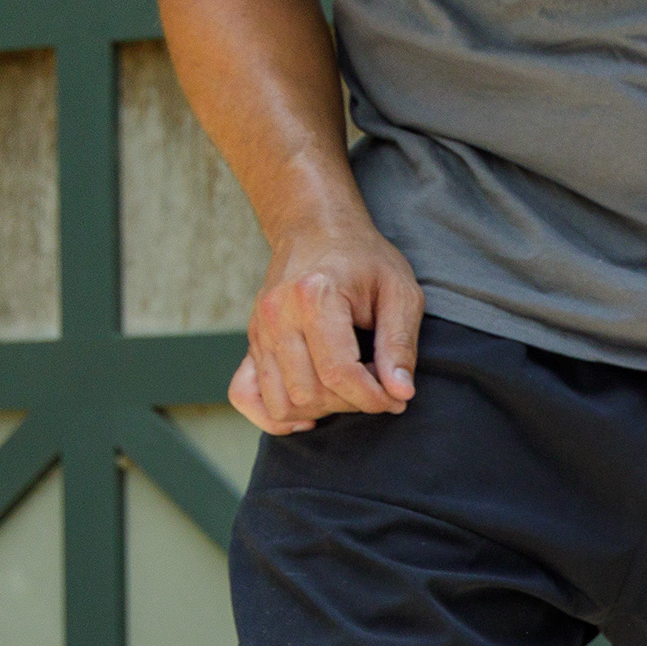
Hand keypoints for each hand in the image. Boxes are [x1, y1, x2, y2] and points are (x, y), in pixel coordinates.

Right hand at [232, 222, 422, 435]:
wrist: (316, 229)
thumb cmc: (364, 260)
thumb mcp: (399, 292)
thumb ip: (400, 344)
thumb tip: (400, 393)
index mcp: (313, 297)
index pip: (339, 373)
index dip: (372, 398)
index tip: (396, 398)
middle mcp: (276, 315)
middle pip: (309, 392)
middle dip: (351, 403)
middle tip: (376, 386)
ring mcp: (257, 330)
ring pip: (282, 402)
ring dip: (321, 410)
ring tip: (349, 389)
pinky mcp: (251, 342)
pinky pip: (246, 395)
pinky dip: (275, 416)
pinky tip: (309, 412)